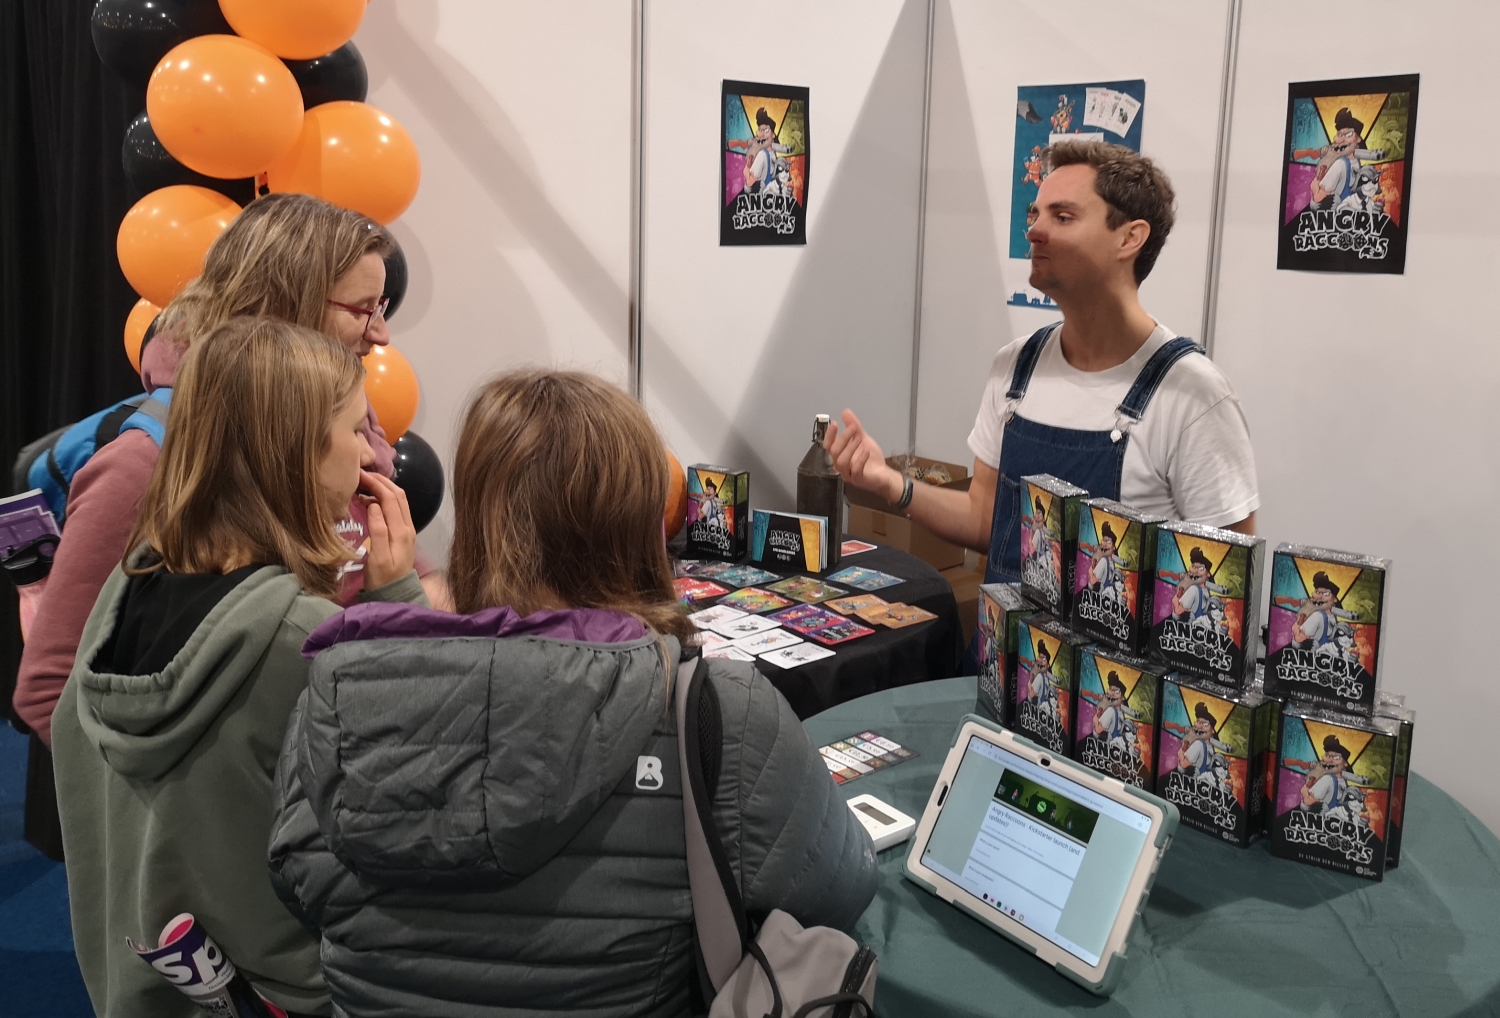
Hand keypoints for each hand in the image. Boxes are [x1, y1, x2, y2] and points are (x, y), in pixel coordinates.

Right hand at [359, 469, 416, 589]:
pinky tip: (370, 499)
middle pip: (397, 494)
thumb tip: (375, 506)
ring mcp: (407, 529)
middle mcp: (407, 526)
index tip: (358, 475)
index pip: (390, 498)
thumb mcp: (378, 559)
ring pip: (398, 499)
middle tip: (360, 474)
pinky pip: (396, 508)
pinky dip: (384, 497)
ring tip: (364, 483)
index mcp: (401, 531)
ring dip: (383, 488)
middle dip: (380, 481)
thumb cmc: (383, 579)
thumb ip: (378, 532)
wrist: (396, 595)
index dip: (375, 483)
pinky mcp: (403, 533)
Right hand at [825, 410, 903, 502]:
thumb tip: (846, 412)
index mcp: (840, 455)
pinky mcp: (859, 479)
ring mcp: (849, 474)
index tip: (835, 423)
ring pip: (841, 462)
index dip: (830, 435)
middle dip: (843, 438)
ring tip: (859, 439)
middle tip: (853, 428)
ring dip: (850, 448)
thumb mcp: (863, 439)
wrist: (884, 474)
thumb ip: (854, 427)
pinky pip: (856, 471)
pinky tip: (866, 451)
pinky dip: (860, 460)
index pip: (828, 446)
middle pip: (834, 452)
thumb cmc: (871, 459)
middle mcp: (841, 465)